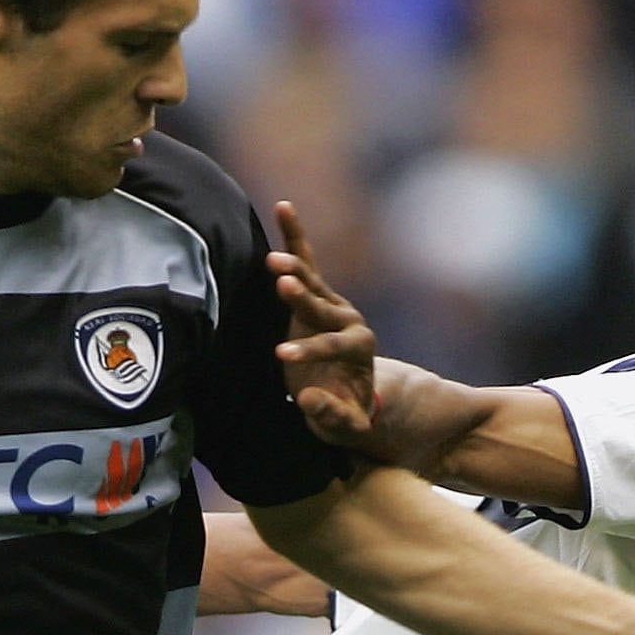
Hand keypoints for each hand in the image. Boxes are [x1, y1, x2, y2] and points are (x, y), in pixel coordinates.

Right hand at [267, 201, 380, 441]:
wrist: (350, 398)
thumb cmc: (344, 416)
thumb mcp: (343, 427)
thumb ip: (331, 415)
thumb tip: (308, 399)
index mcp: (361, 348)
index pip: (333, 345)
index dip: (308, 351)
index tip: (280, 357)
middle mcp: (350, 320)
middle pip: (324, 306)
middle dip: (302, 299)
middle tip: (282, 286)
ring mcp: (334, 304)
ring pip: (314, 280)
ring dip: (293, 267)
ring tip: (273, 258)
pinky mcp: (317, 296)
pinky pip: (306, 262)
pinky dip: (293, 239)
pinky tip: (283, 207)